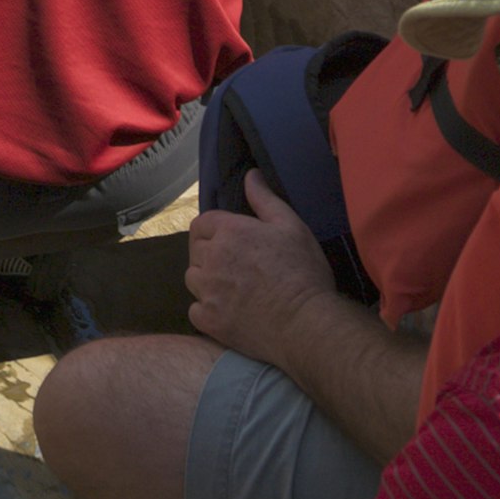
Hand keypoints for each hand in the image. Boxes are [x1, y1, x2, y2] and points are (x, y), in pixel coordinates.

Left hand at [184, 174, 341, 363]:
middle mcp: (211, 259)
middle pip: (196, 251)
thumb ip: (265, 199)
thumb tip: (250, 174)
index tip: (229, 241)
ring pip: (193, 279)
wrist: (306, 324)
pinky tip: (228, 311)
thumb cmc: (303, 272)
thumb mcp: (291, 226)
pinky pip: (195, 310)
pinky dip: (207, 310)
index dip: (214, 231)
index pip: (202, 224)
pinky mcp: (207, 321)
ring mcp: (206, 291)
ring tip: (232, 288)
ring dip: (207, 281)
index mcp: (229, 232)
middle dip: (210, 254)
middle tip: (236, 266)